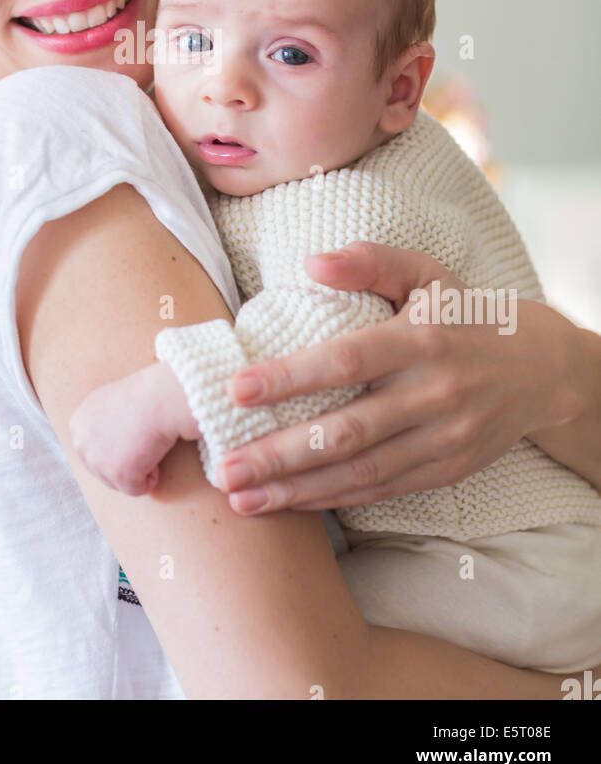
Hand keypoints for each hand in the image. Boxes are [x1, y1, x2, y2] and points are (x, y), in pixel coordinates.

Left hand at [69, 361, 195, 496]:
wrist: (159, 398)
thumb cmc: (143, 396)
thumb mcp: (108, 403)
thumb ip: (99, 424)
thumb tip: (105, 443)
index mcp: (78, 425)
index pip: (94, 451)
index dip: (117, 447)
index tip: (132, 434)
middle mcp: (81, 444)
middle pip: (103, 470)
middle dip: (125, 462)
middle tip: (142, 441)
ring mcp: (98, 460)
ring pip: (118, 482)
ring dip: (137, 470)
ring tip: (148, 445)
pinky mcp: (117, 474)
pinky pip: (136, 489)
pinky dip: (150, 478)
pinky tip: (155, 455)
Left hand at [215, 241, 574, 515]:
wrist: (540, 369)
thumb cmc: (464, 314)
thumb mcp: (425, 273)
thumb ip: (369, 262)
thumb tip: (311, 263)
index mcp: (419, 339)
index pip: (345, 361)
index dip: (288, 378)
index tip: (235, 391)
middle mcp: (431, 393)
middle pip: (346, 431)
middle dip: (279, 454)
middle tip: (224, 468)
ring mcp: (441, 438)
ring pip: (360, 471)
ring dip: (296, 489)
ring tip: (242, 498)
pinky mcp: (446, 469)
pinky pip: (381, 490)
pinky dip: (332, 499)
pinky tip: (290, 501)